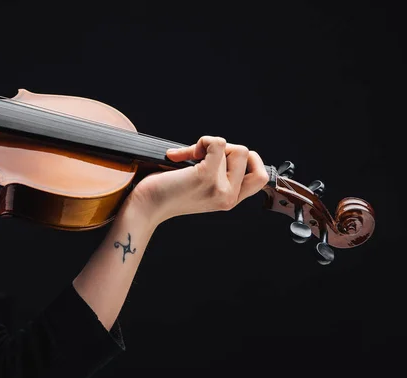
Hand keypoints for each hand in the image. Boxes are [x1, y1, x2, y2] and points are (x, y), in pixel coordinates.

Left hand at [129, 136, 269, 225]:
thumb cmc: (167, 192)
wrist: (145, 206)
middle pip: (249, 156)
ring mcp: (220, 188)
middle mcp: (229, 197)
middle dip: (228, 148)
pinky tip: (181, 156)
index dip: (247, 160)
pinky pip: (218, 143)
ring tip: (190, 157)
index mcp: (230, 200)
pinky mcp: (206, 176)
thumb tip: (225, 146)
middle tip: (204, 156)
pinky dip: (202, 141)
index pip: (261, 177)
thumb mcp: (202, 186)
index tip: (223, 158)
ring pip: (235, 148)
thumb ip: (220, 173)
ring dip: (211, 145)